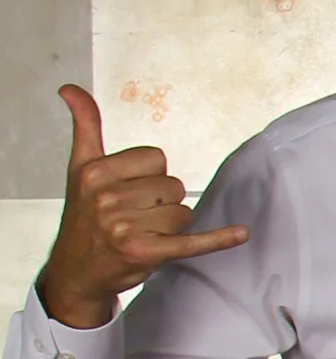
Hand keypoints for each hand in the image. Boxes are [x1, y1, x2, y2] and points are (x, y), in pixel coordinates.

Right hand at [39, 86, 245, 328]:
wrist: (76, 270)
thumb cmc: (84, 216)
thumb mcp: (79, 168)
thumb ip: (85, 126)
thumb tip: (70, 88)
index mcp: (96, 171)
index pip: (157, 159)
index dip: (150, 175)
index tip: (129, 190)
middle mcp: (108, 198)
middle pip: (173, 186)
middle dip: (161, 201)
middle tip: (135, 216)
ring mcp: (125, 227)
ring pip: (183, 213)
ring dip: (171, 225)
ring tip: (143, 233)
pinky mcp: (145, 252)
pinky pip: (192, 241)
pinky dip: (218, 238)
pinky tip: (241, 233)